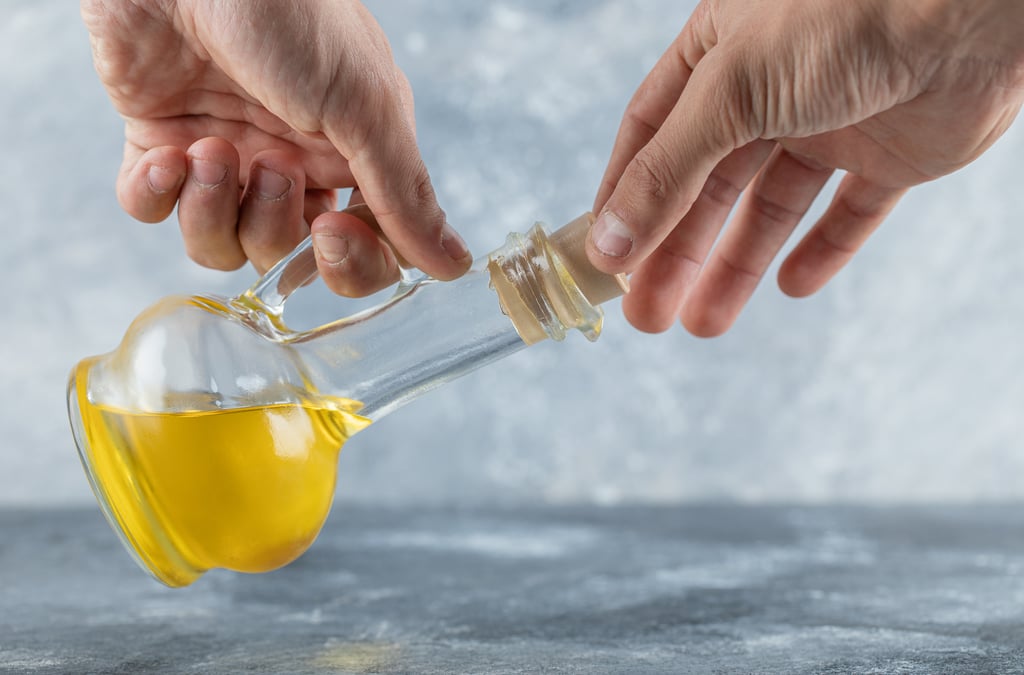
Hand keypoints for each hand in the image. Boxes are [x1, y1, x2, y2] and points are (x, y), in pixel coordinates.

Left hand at [81, 0, 471, 295]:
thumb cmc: (291, 15)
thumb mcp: (366, 107)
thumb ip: (405, 195)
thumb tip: (454, 263)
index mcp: (348, 156)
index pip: (361, 249)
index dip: (350, 262)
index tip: (334, 234)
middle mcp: (289, 163)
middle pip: (286, 255)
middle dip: (274, 230)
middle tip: (270, 169)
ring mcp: (224, 155)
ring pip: (219, 243)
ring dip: (212, 210)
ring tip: (211, 148)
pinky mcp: (159, 142)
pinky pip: (152, 208)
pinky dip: (156, 195)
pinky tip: (169, 153)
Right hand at [589, 0, 1023, 335]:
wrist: (971, 10)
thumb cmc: (839, 18)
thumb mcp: (728, 95)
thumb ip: (665, 172)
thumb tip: (607, 241)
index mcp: (717, 55)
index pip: (651, 135)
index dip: (625, 197)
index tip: (604, 257)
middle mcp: (769, 89)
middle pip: (706, 185)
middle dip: (676, 253)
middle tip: (647, 315)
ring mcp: (831, 121)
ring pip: (770, 208)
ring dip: (736, 266)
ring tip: (703, 324)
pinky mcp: (890, 153)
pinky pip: (850, 211)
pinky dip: (823, 249)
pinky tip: (792, 286)